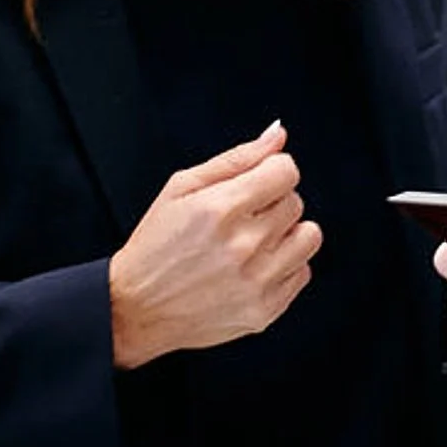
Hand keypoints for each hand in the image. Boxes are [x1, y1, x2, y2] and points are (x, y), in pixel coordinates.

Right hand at [108, 121, 319, 369]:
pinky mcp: (264, 310)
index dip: (272, 171)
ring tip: (256, 240)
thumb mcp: (182, 188)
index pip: (286, 172)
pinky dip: (285, 266)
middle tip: (241, 217)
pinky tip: (255, 266)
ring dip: (287, 233)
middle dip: (272, 202)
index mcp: (220, 209)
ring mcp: (256, 282)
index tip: (258, 181)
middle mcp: (242, 246)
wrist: (137, 308)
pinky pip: (302, 272)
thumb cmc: (154, 247)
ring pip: (309, 236)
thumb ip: (237, 158)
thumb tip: (277, 135)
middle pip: (295, 202)